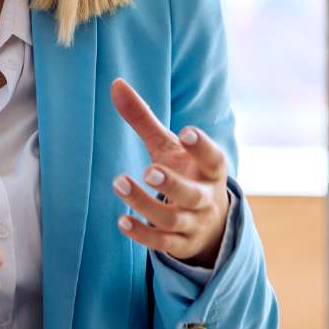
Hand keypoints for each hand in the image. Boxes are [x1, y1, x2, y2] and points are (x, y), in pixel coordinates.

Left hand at [110, 78, 229, 267]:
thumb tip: (115, 84)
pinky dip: (142, 234)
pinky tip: (121, 220)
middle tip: (148, 171)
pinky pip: (162, 243)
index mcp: (210, 170)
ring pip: (172, 219)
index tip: (186, 131)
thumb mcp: (168, 146)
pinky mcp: (180, 244)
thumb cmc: (186, 172)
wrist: (211, 224)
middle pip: (191, 195)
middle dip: (171, 184)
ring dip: (145, 205)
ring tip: (120, 183)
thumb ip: (144, 119)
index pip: (213, 158)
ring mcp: (194, 224)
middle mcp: (206, 198)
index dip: (202, 146)